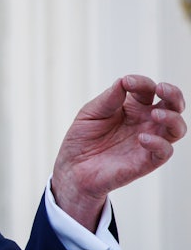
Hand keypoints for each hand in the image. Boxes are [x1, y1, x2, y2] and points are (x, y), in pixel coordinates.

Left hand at [52, 75, 185, 230]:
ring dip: (172, 117)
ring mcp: (148, 141)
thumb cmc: (82, 139)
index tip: (127, 82)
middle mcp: (145, 122)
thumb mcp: (90, 113)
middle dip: (173, 94)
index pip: (147, 89)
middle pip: (172, 105)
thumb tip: (123, 81)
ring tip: (155, 114)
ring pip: (177, 128)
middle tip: (161, 89)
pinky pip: (165, 151)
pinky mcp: (147, 161)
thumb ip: (108, 99)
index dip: (141, 82)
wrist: (73, 168)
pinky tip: (143, 138)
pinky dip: (159, 143)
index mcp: (132, 107)